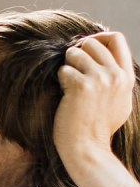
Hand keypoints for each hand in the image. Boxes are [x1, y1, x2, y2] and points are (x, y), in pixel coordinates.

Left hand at [53, 31, 134, 166]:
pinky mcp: (81, 86)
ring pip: (76, 53)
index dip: (97, 38)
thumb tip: (109, 64)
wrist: (87, 149)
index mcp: (126, 77)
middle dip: (78, 52)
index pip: (117, 39)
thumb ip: (117, 82)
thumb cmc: (98, 129)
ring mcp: (100, 79)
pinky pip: (64, 70)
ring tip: (67, 83)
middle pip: (93, 43)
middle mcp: (115, 75)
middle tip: (71, 68)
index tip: (85, 48)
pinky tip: (64, 94)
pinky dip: (60, 79)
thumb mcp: (119, 102)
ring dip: (67, 65)